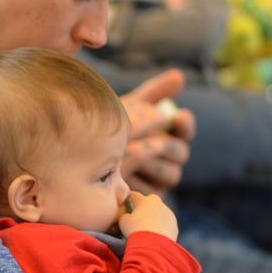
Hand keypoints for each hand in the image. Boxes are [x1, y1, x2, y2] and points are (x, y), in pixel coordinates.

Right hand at [118, 190, 177, 239]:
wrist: (153, 245)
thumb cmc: (136, 231)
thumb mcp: (123, 222)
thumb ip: (124, 215)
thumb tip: (126, 215)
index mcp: (144, 200)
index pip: (134, 195)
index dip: (128, 198)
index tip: (125, 202)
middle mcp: (158, 203)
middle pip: (150, 201)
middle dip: (144, 206)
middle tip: (138, 216)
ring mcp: (168, 214)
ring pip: (160, 212)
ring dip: (154, 217)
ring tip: (148, 229)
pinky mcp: (174, 225)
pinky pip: (166, 224)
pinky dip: (161, 227)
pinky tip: (156, 236)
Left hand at [120, 70, 194, 193]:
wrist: (85, 151)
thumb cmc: (111, 126)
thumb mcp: (131, 107)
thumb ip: (154, 93)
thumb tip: (179, 75)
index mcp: (170, 133)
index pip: (185, 128)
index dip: (185, 123)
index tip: (178, 116)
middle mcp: (170, 157)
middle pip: (181, 153)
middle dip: (168, 145)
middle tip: (155, 141)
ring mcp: (161, 178)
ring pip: (171, 174)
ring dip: (155, 164)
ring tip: (136, 157)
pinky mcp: (149, 197)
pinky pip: (154, 192)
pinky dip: (142, 182)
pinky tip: (128, 176)